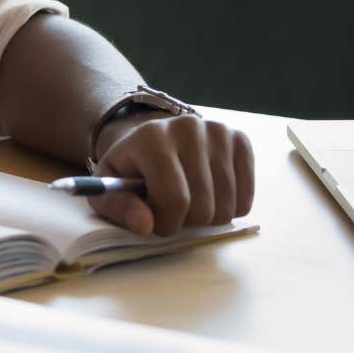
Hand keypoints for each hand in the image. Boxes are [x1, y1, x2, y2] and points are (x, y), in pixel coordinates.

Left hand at [89, 112, 255, 236]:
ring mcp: (217, 132)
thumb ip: (118, 208)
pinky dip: (229, 209)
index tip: (154, 220)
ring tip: (189, 200)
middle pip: (203, 207)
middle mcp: (188, 128)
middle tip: (171, 208)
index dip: (165, 223)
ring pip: (226, 207)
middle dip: (186, 222)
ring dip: (207, 218)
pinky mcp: (240, 141)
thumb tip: (145, 225)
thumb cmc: (131, 172)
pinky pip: (246, 199)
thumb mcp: (107, 190)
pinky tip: (209, 194)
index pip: (174, 199)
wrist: (153, 141)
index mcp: (151, 137)